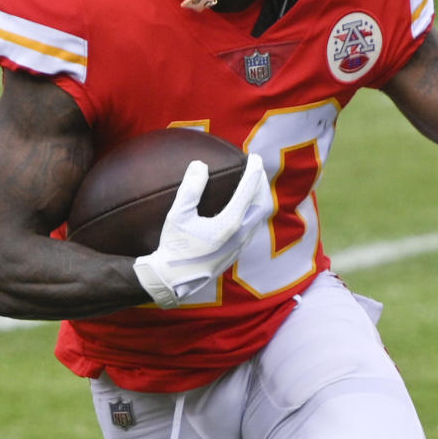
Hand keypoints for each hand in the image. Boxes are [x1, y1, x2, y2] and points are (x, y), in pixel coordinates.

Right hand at [134, 152, 272, 307]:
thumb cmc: (174, 247)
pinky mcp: (237, 253)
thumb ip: (190, 188)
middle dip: (262, 184)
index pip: (248, 191)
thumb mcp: (177, 215)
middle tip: (256, 169)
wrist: (174, 281)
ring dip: (260, 198)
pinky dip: (253, 211)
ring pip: (260, 217)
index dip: (254, 172)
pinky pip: (253, 227)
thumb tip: (200, 164)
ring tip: (253, 185)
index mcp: (229, 224)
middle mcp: (240, 235)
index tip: (254, 157)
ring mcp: (241, 246)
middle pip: (263, 203)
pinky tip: (243, 207)